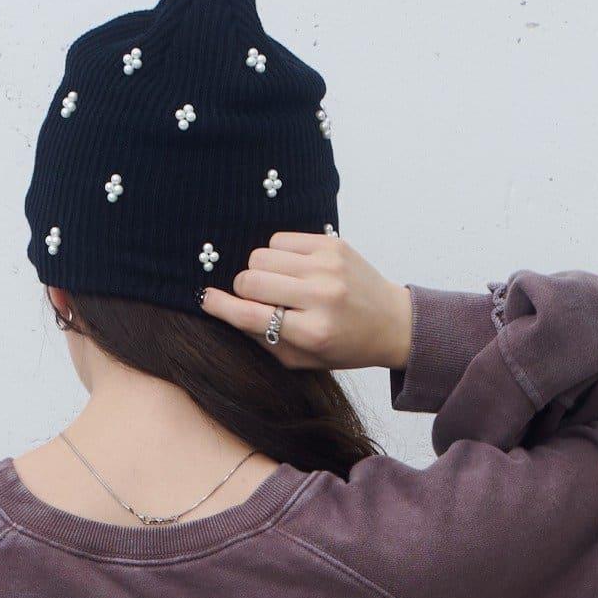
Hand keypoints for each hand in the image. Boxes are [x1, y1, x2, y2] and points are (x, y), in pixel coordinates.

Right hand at [201, 233, 411, 372]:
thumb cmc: (342, 346)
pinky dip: (278, 253)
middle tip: (256, 298)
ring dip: (260, 270)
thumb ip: (262, 338)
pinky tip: (293, 268)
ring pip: (261, 255)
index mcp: (312, 332)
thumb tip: (224, 308)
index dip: (221, 307)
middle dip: (243, 289)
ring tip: (279, 284)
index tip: (205, 299)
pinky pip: (280, 239)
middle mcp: (321, 297)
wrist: (391, 321)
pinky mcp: (332, 244)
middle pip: (251, 280)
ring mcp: (328, 266)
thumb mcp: (301, 359)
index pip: (252, 315)